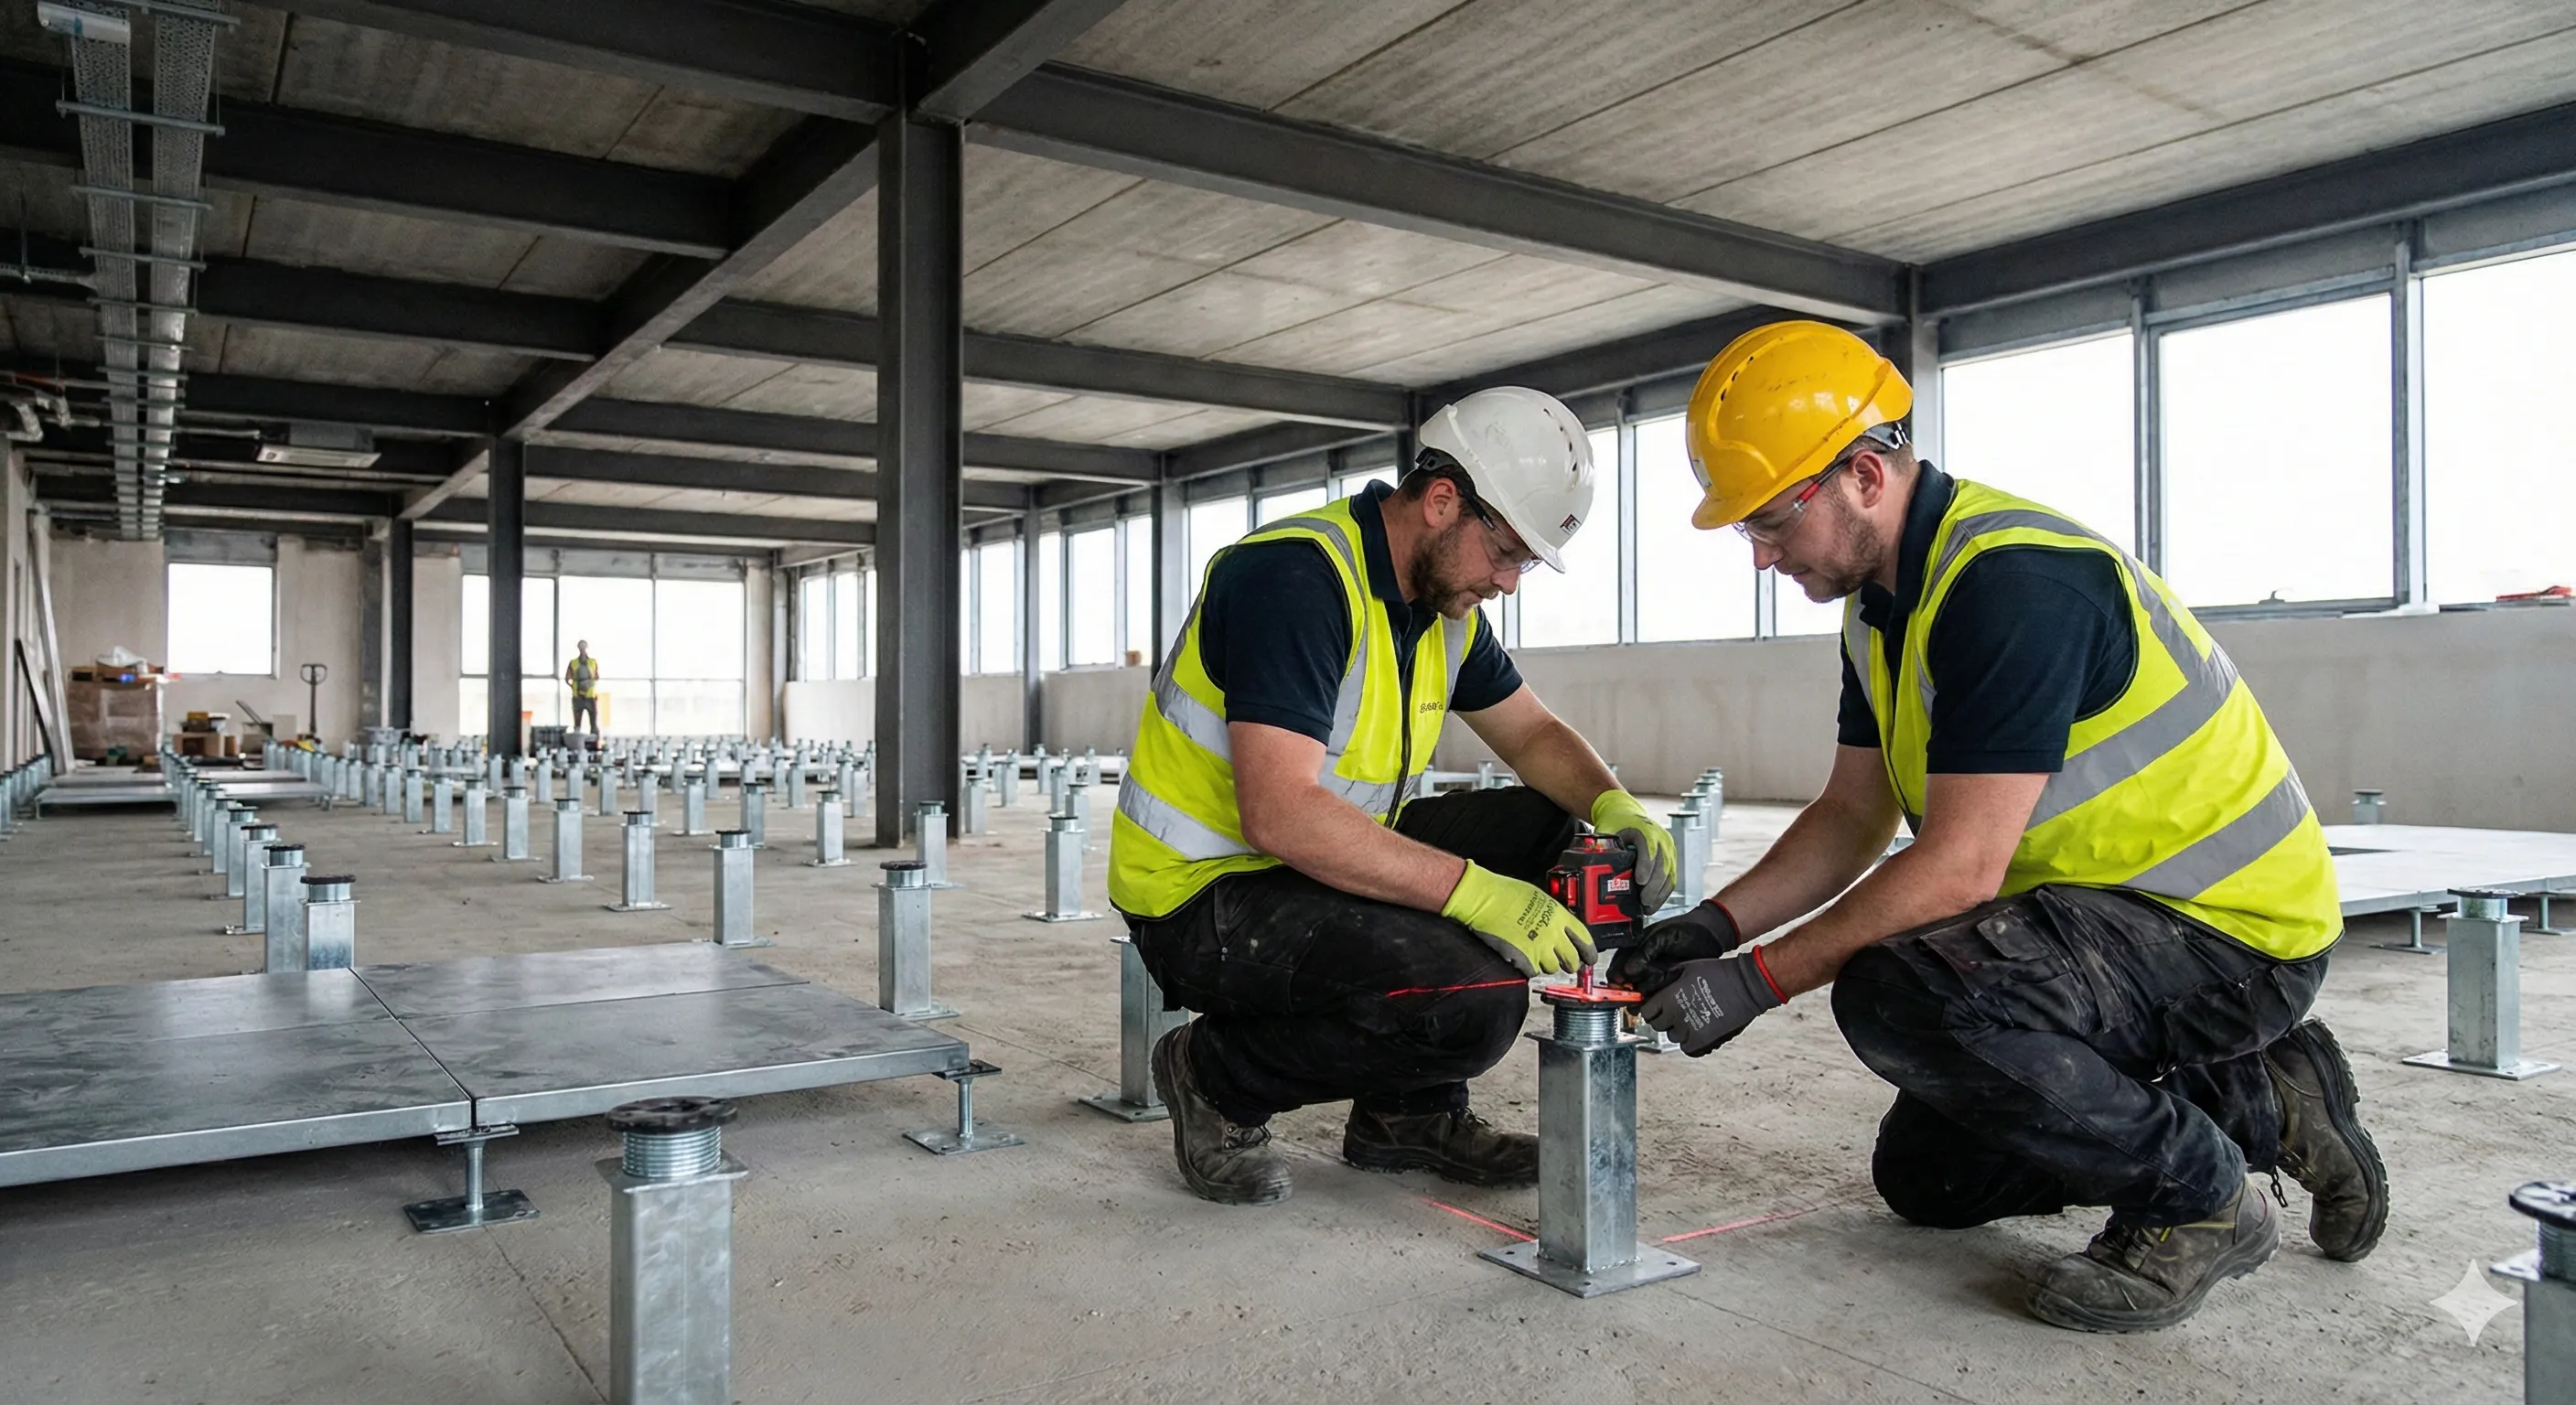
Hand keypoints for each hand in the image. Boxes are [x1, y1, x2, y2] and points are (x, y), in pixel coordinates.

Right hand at [1441, 861, 1595, 976]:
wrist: (1484, 899)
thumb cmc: (1506, 893)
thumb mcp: (1539, 898)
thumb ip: (1553, 915)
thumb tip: (1560, 927)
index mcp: (1559, 916)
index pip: (1584, 939)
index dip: (1589, 952)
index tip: (1589, 958)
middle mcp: (1553, 934)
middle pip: (1571, 959)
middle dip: (1570, 964)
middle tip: (1566, 964)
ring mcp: (1538, 947)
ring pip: (1552, 968)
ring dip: (1546, 964)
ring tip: (1536, 954)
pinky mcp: (1522, 958)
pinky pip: (1533, 972)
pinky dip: (1529, 967)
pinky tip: (1523, 957)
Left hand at [1589, 790, 1677, 912]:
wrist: (1625, 813)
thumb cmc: (1615, 823)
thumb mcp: (1606, 831)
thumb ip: (1603, 848)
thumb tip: (1595, 870)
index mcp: (1644, 829)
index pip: (1649, 848)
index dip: (1646, 865)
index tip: (1640, 881)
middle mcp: (1660, 838)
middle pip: (1662, 864)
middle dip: (1654, 886)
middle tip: (1644, 901)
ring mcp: (1668, 848)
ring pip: (1669, 873)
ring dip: (1660, 892)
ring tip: (1648, 907)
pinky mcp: (1671, 857)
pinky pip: (1671, 876)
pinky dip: (1664, 891)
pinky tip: (1654, 902)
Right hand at [1608, 900, 1741, 993]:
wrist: (1711, 935)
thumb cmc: (1686, 929)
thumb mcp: (1662, 936)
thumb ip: (1644, 952)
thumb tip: (1628, 971)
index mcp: (1634, 951)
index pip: (1616, 969)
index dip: (1617, 979)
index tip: (1623, 984)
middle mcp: (1642, 966)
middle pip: (1626, 987)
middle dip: (1631, 991)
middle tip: (1640, 988)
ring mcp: (1655, 978)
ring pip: (1641, 995)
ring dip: (1646, 995)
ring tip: (1660, 982)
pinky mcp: (1668, 987)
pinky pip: (1657, 998)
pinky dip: (1658, 999)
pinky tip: (1666, 989)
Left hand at [1637, 951, 1782, 1055]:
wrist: (1744, 985)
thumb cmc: (1717, 972)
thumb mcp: (1687, 967)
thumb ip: (1667, 977)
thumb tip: (1654, 981)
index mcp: (1669, 998)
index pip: (1647, 1012)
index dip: (1651, 1009)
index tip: (1656, 1006)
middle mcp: (1676, 1016)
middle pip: (1657, 1025)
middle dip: (1663, 1018)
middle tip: (1675, 1011)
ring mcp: (1689, 1029)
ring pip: (1672, 1036)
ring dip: (1677, 1029)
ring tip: (1690, 1017)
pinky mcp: (1703, 1040)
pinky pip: (1686, 1047)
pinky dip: (1689, 1041)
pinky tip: (1696, 1030)